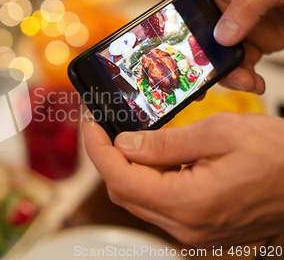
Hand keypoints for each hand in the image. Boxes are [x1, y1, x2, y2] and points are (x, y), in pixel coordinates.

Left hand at [82, 113, 283, 246]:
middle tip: (103, 126)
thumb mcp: (220, 132)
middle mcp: (186, 226)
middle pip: (124, 192)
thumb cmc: (279, 156)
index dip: (97, 149)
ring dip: (128, 167)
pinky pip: (160, 204)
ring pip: (140, 199)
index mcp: (188, 203)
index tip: (90, 122)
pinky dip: (149, 179)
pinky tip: (157, 156)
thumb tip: (125, 144)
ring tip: (129, 136)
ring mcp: (193, 231)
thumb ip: (165, 142)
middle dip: (107, 156)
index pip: (119, 178)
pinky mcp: (201, 227)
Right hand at [164, 0, 283, 94]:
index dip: (168, 8)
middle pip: (194, 30)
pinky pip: (240, 65)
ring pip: (214, 54)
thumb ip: (252, 1)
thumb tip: (223, 34)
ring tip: (243, 82)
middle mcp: (225, 1)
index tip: (165, 32)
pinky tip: (254, 84)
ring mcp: (238, 24)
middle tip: (196, 76)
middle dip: (193, 56)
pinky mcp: (253, 42)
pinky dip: (245, 79)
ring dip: (224, 74)